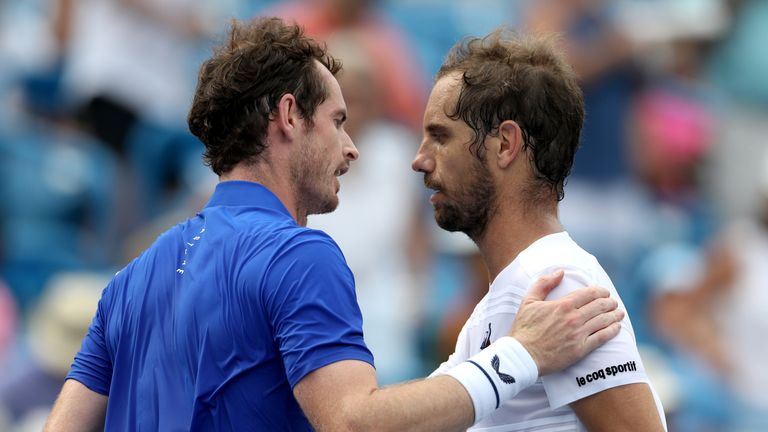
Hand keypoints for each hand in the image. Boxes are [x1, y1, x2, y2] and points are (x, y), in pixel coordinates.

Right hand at [509, 270, 623, 375]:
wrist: (523, 355)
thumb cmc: (524, 329)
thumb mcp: (528, 301)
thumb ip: (544, 284)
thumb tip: (560, 272)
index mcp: (562, 305)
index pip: (589, 294)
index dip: (600, 291)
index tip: (605, 292)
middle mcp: (573, 318)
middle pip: (600, 306)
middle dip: (610, 302)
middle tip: (614, 302)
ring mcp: (578, 334)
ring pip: (604, 321)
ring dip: (614, 315)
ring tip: (620, 313)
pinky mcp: (581, 349)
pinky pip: (602, 337)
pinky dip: (612, 331)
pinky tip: (617, 328)